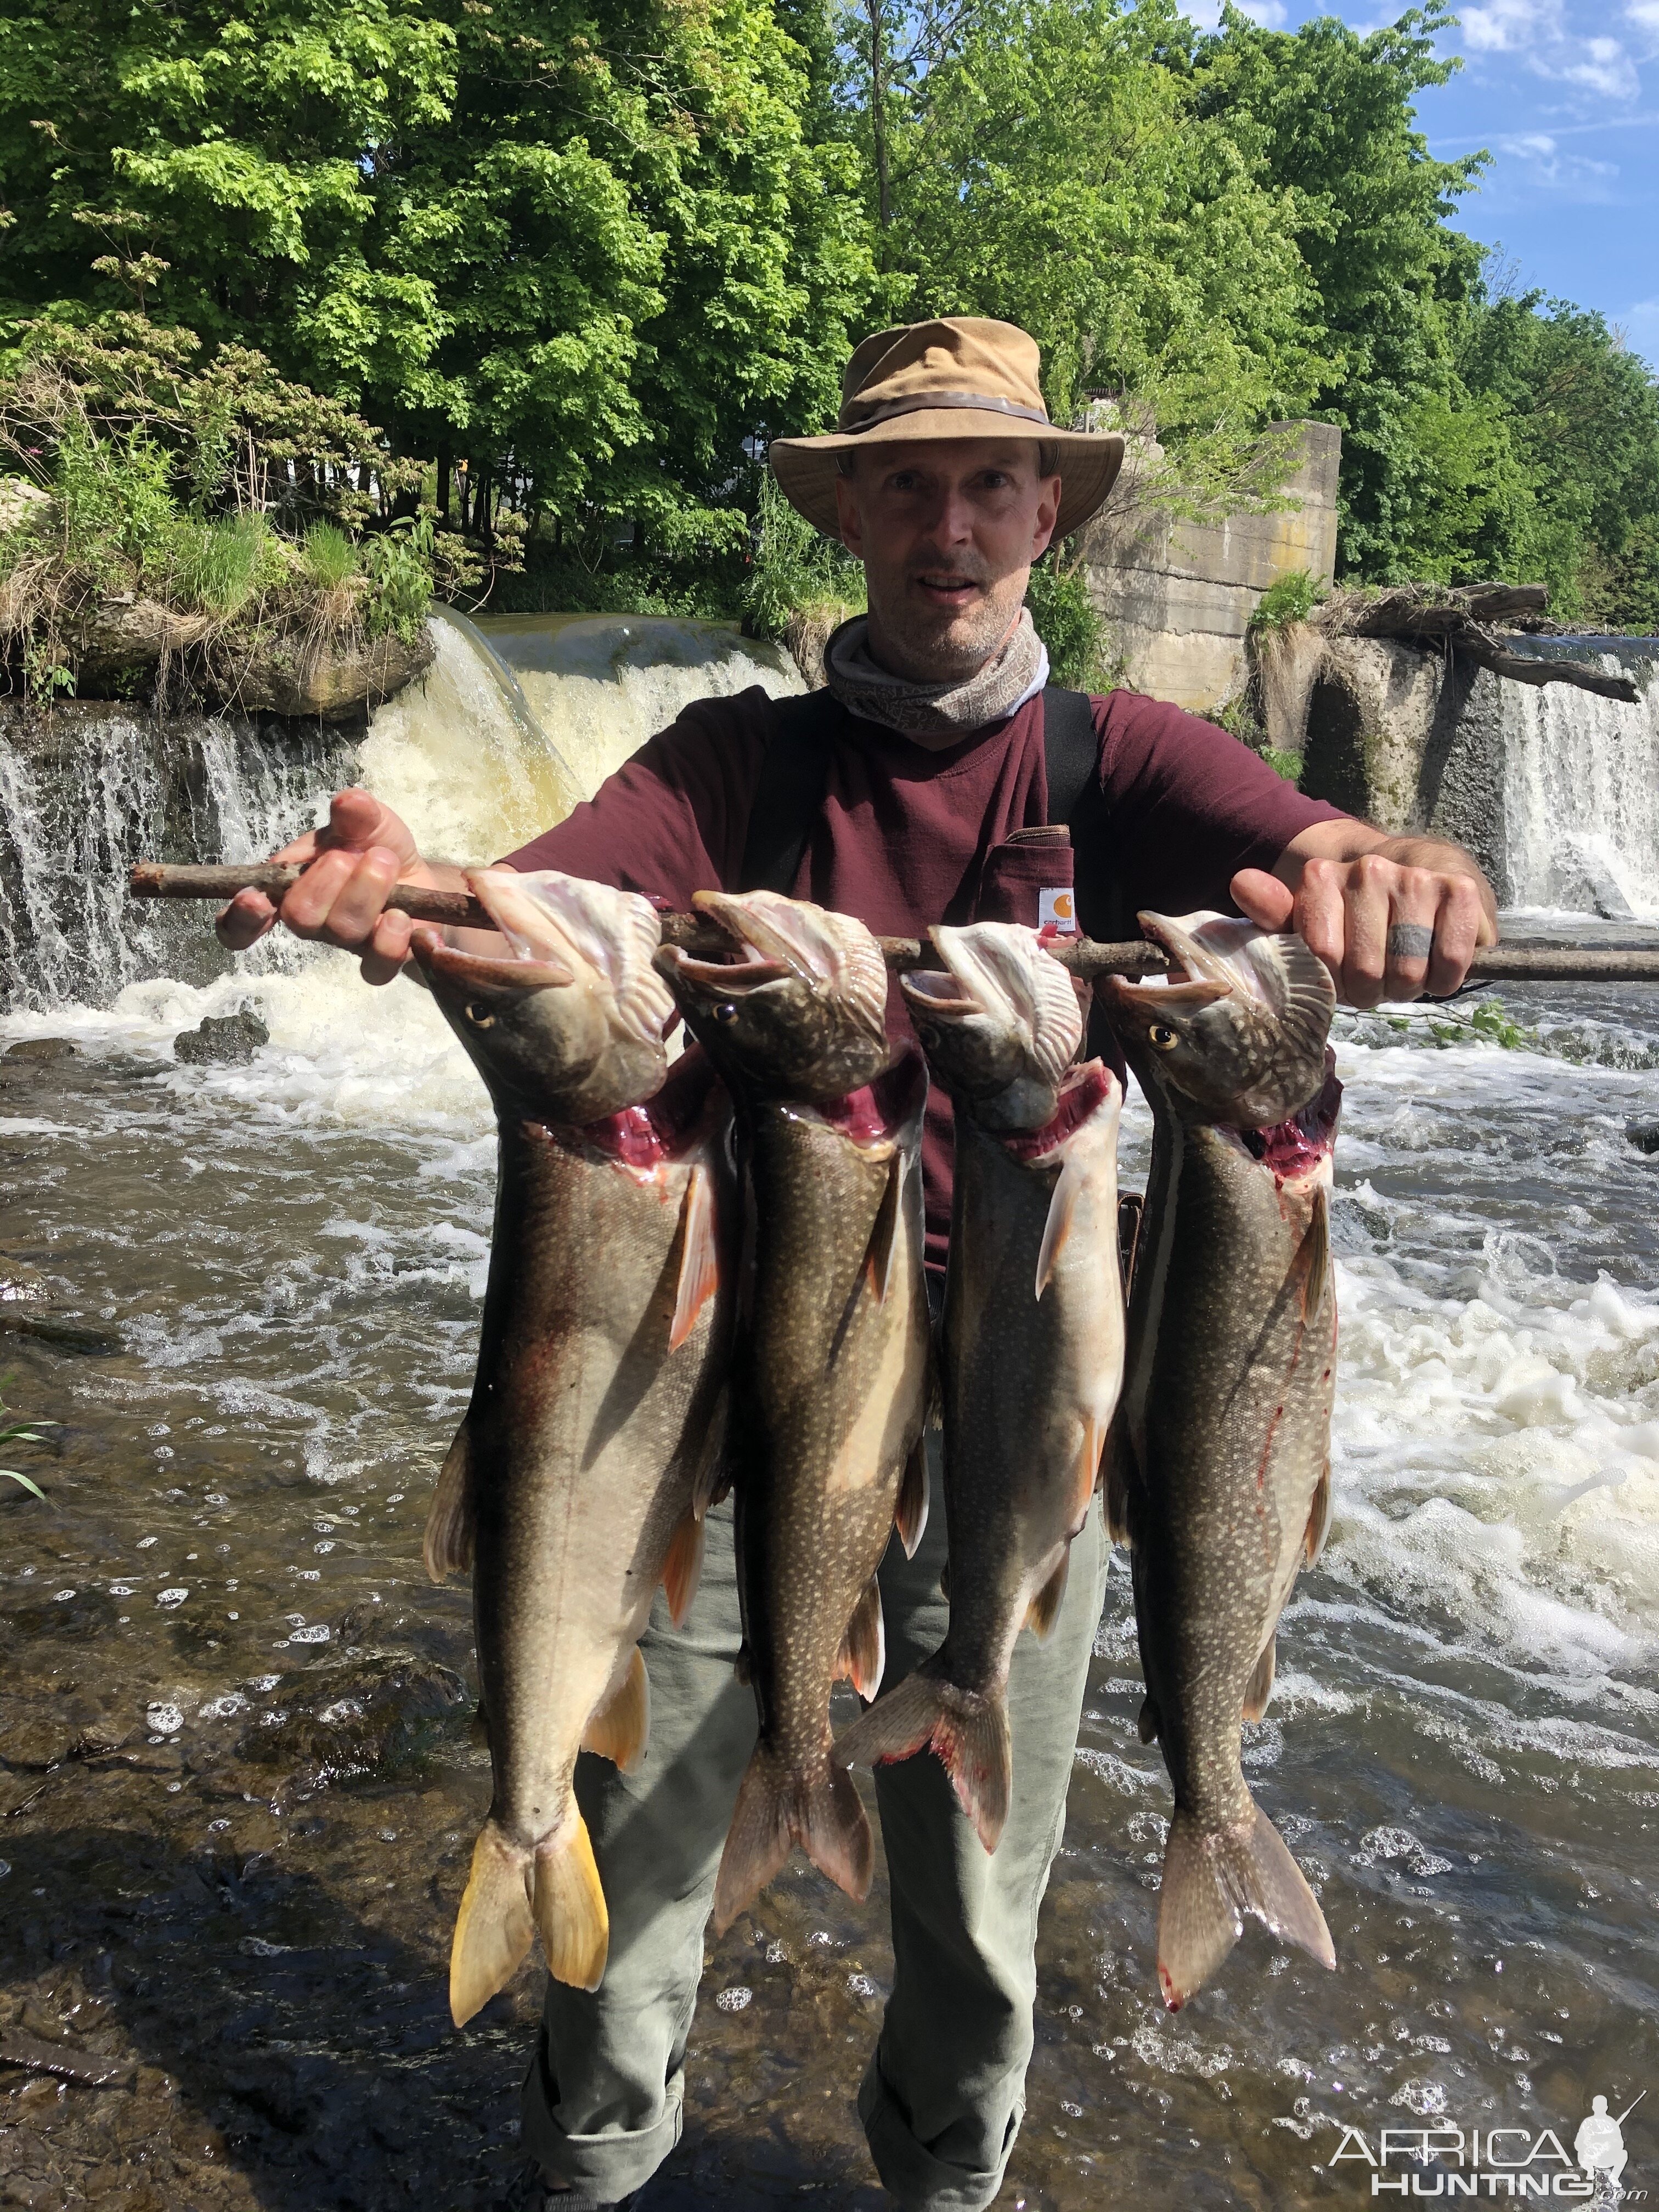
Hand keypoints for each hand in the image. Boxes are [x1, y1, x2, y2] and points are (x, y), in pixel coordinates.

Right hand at [215, 787, 434, 985]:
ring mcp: (346, 943)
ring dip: (366, 892)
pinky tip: (404, 916)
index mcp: (289, 889)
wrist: (419, 875)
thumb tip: (348, 801)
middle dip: (325, 880)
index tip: (255, 899)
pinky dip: (392, 939)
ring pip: (342, 932)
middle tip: (351, 855)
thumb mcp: (368, 822)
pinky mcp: (380, 959)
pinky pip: (377, 966)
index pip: (241, 923)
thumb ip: (355, 812)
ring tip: (385, 862)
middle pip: (301, 918)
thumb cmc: (377, 848)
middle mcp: (312, 921)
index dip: (240, 919)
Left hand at [1231, 835, 1497, 1007]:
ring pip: (1407, 969)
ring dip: (1409, 985)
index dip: (1336, 983)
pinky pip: (1450, 958)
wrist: (1422, 874)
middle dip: (1373, 989)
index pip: (1321, 957)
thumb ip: (1274, 911)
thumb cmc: (1357, 917)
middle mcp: (1368, 869)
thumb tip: (1241, 881)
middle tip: (1379, 976)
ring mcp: (1416, 878)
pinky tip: (1438, 966)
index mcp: (1322, 876)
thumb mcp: (1308, 921)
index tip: (1342, 975)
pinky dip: (1446, 977)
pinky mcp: (1461, 889)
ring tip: (1406, 969)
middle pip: (1364, 969)